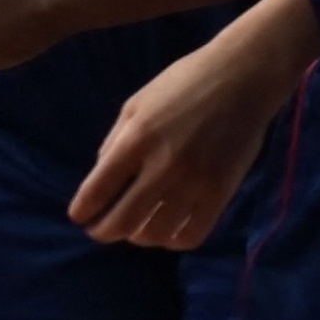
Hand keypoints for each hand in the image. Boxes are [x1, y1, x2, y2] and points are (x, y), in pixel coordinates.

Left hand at [68, 30, 295, 250]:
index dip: (85, 208)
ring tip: (133, 230)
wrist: (240, 79)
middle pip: (124, 219)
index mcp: (137, 138)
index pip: (100, 187)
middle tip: (99, 232)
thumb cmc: (184, 82)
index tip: (78, 217)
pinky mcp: (219, 196)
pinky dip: (173, 240)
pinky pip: (191, 236)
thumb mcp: (138, 101)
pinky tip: (166, 231)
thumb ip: (116, 138)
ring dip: (138, 237)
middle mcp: (162, 166)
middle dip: (105, 231)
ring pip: (156, 233)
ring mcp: (193, 184)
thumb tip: (100, 175)